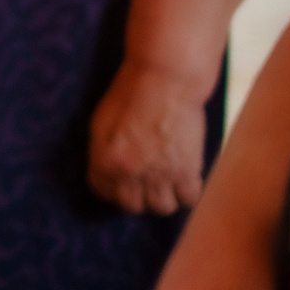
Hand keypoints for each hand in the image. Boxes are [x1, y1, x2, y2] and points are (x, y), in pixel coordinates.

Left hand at [90, 62, 208, 213]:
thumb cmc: (130, 95)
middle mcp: (129, 173)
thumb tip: (107, 170)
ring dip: (163, 197)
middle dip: (137, 196)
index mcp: (103, 161)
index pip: (103, 192)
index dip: (113, 188)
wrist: (164, 81)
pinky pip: (188, 199)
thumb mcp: (101, 122)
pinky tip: (184, 178)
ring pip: (161, 208)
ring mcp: (159, 175)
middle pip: (132, 206)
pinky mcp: (187, 170)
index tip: (122, 183)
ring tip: (165, 182)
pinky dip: (186, 192)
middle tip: (144, 183)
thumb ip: (102, 151)